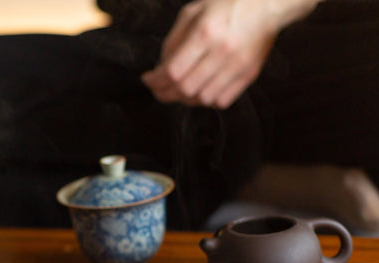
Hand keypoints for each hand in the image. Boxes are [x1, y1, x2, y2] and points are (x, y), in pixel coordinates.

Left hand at [141, 0, 320, 108]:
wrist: (267, 4)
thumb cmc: (227, 5)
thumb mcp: (193, 12)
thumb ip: (174, 41)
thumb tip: (161, 69)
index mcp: (205, 32)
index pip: (173, 71)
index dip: (155, 81)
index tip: (148, 80)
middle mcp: (222, 51)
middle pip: (185, 88)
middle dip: (165, 93)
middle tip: (158, 89)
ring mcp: (238, 65)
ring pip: (202, 98)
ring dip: (185, 98)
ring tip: (179, 89)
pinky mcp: (249, 74)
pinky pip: (221, 101)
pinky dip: (206, 100)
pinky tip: (201, 89)